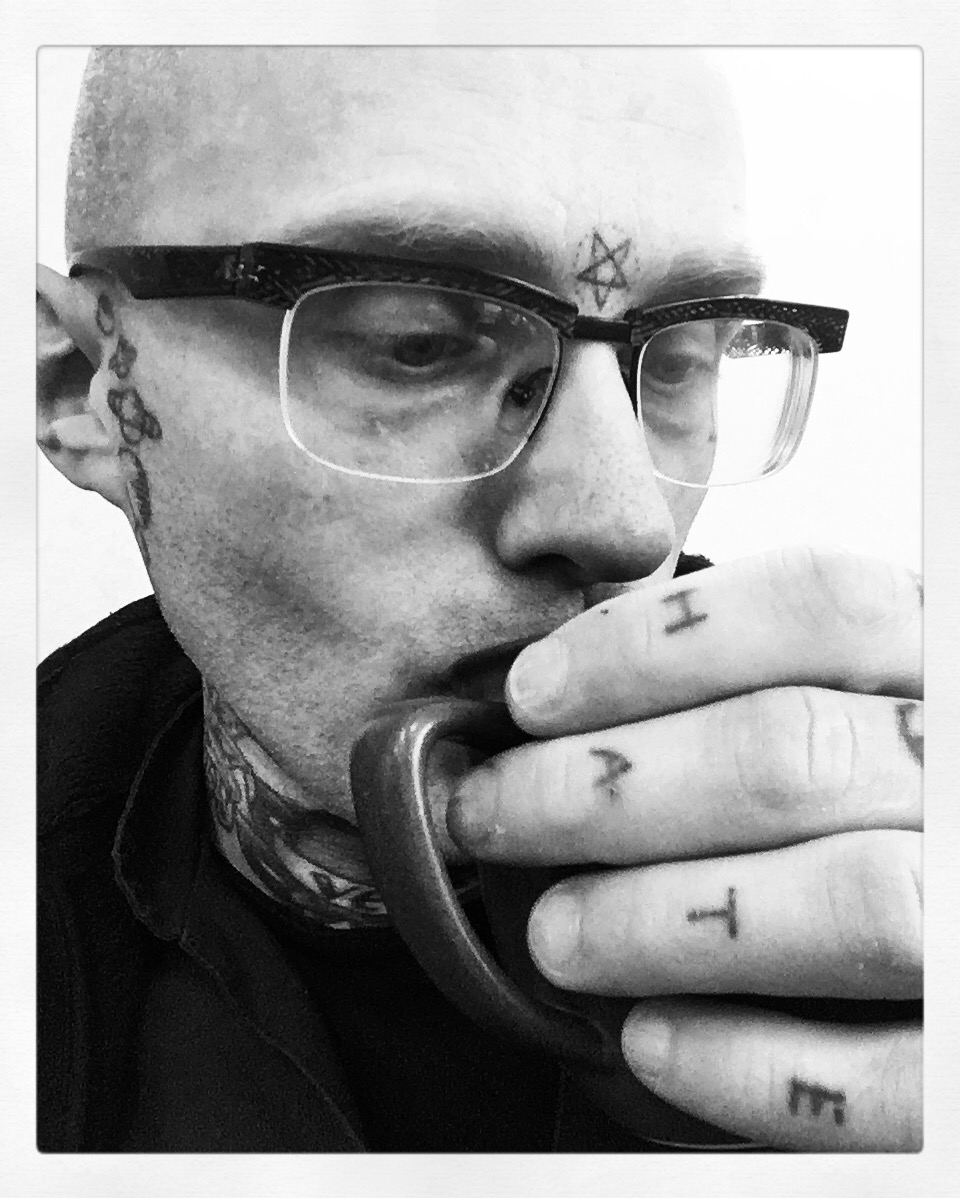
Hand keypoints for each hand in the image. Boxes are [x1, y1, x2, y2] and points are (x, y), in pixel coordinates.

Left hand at [448, 546, 922, 1150]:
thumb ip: (745, 685)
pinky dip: (754, 1062)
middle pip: (798, 752)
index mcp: (942, 673)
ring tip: (555, 935)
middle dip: (610, 785)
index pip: (819, 605)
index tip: (530, 693)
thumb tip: (561, 699)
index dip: (655, 643)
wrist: (946, 941)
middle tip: (494, 813)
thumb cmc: (862, 809)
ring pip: (853, 902)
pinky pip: (891, 1078)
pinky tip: (649, 1040)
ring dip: (666, 918)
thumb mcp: (844, 709)